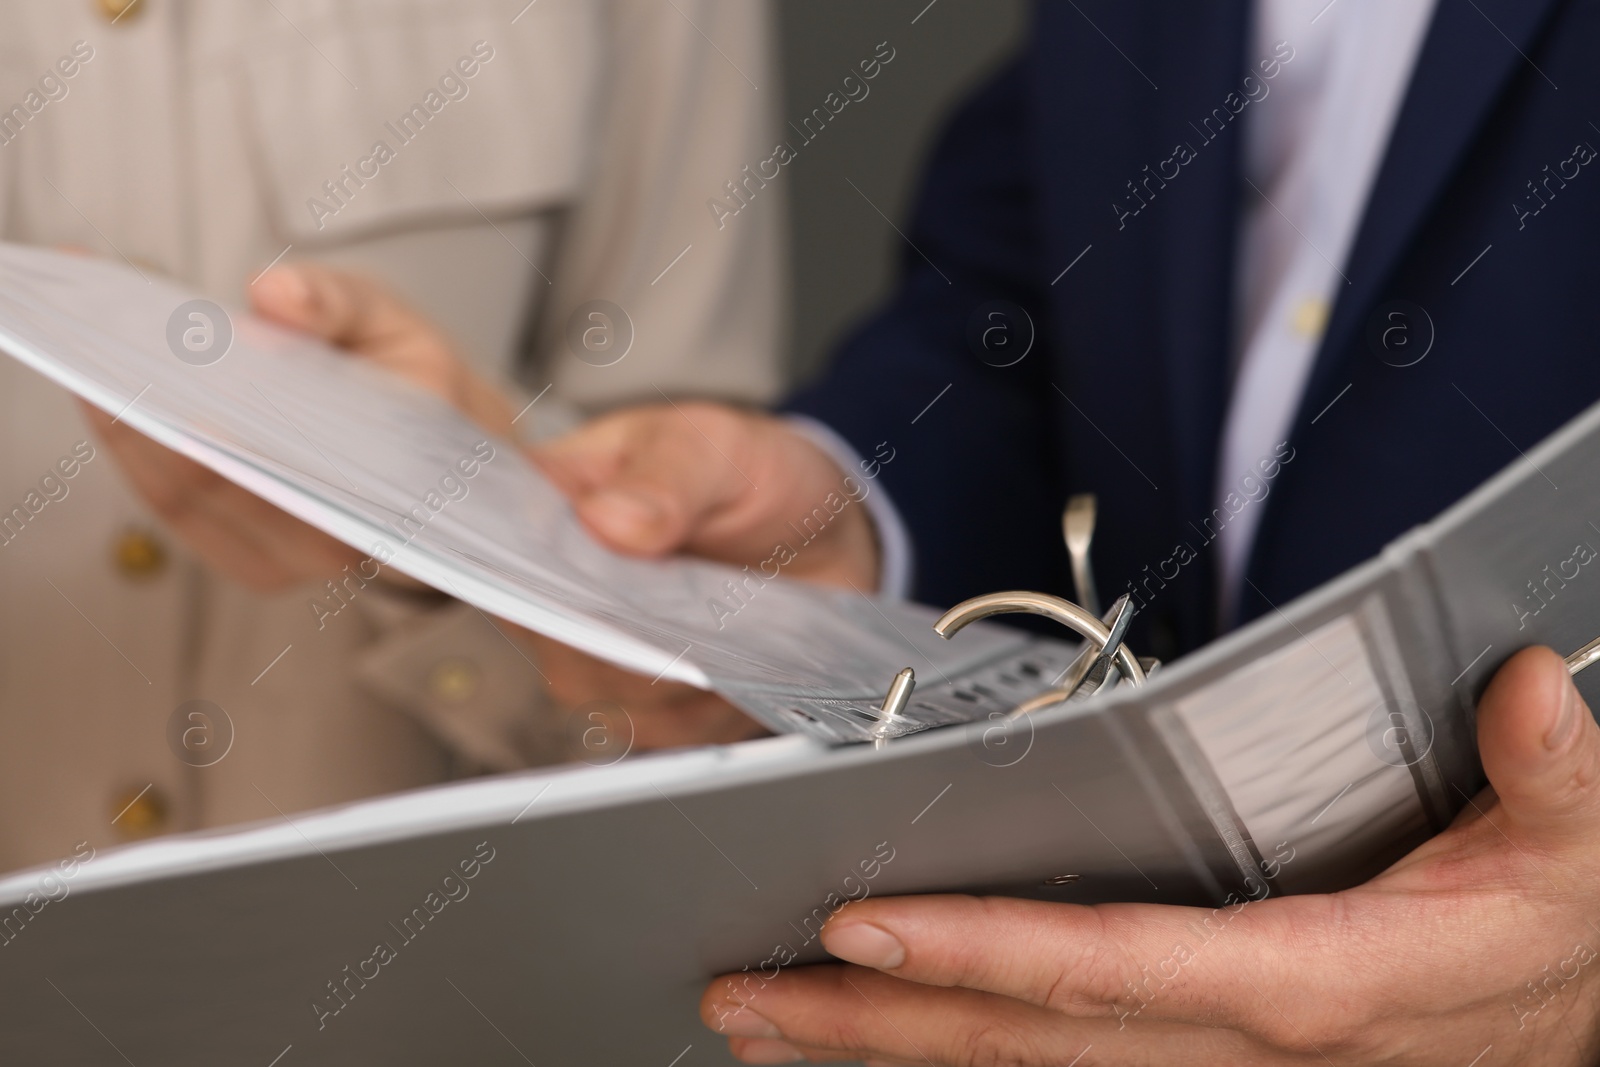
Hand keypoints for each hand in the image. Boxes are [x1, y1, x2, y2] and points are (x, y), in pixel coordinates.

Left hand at [87, 265, 515, 590]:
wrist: (440, 446)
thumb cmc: (412, 380)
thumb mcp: (392, 320)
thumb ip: (337, 302)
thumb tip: (273, 296)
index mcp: (387, 479)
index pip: (275, 452)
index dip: (204, 410)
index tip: (150, 358)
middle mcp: (337, 538)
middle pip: (210, 478)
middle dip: (144, 408)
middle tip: (94, 338)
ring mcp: (291, 559)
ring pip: (180, 498)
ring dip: (124, 430)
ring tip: (88, 356)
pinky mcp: (254, 564)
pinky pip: (175, 512)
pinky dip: (133, 455)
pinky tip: (110, 401)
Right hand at [514, 404, 883, 748]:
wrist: (816, 533)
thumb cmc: (749, 474)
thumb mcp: (715, 447)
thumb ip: (667, 477)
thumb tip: (607, 520)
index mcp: (552, 502)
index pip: (502, 546)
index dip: (537, 574)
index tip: (596, 586)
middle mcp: (559, 585)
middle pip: (553, 634)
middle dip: (621, 634)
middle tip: (689, 612)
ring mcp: (596, 650)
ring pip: (603, 692)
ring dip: (674, 675)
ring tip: (729, 634)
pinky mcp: (646, 701)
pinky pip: (662, 727)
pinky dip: (707, 706)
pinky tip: (740, 667)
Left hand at [701, 647, 1599, 1064]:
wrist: (1584, 1010)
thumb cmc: (1558, 925)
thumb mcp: (1579, 849)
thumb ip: (1552, 774)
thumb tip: (1529, 690)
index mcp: (1303, 981)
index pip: (1105, 968)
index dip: (976, 950)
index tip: (858, 922)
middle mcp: (1234, 1046)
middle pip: (1023, 1038)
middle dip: (873, 1020)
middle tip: (741, 989)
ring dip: (882, 1048)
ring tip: (760, 1022)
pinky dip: (956, 1052)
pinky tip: (876, 1039)